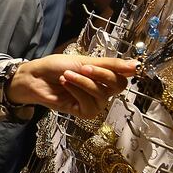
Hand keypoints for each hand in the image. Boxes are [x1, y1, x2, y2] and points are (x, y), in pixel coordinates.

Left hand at [7, 55, 137, 118]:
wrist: (36, 77)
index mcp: (104, 76)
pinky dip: (77, 92)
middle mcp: (102, 90)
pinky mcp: (83, 112)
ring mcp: (94, 102)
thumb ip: (110, 65)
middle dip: (99, 75)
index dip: (118, 70)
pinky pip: (89, 104)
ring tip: (67, 75)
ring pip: (101, 94)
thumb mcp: (85, 60)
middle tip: (83, 67)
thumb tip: (136, 65)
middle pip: (117, 86)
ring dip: (82, 82)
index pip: (122, 77)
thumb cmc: (57, 66)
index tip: (111, 63)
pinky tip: (66, 85)